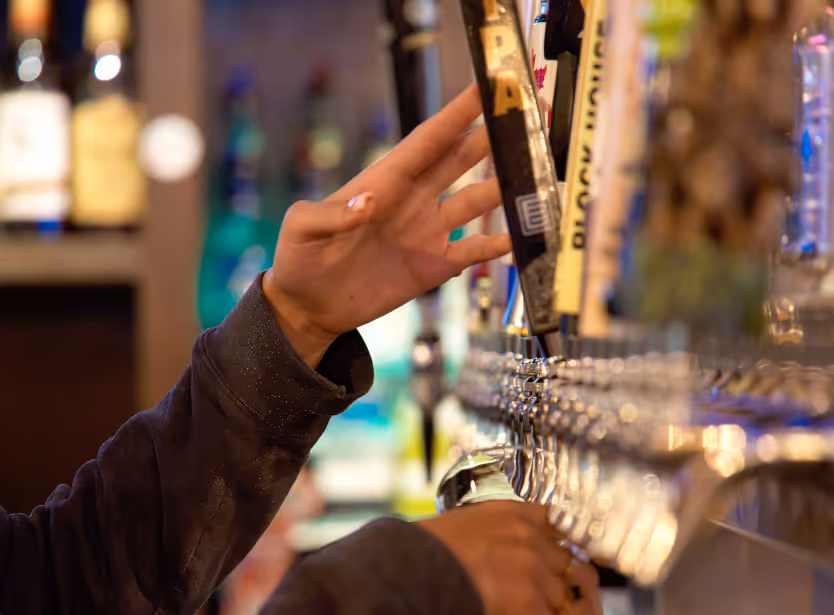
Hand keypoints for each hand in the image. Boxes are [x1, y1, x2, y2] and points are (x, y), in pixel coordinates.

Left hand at [263, 84, 510, 366]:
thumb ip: (333, 214)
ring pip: (475, 202)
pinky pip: (472, 253)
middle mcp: (412, 201)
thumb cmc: (299, 259)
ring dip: (504, 188)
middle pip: (460, 161)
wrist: (308, 307)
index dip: (457, 115)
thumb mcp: (302, 228)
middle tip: (526, 115)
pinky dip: (495, 247)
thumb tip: (371, 202)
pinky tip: (517, 239)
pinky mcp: (432, 267)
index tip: (487, 88)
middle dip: (492, 137)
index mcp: (383, 182)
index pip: (427, 141)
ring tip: (534, 174)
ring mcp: (426, 233)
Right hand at [419, 502, 602, 614]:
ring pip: (573, 612)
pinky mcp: (526, 608)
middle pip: (576, 574)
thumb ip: (467, 546)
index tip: (580, 571)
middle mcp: (529, 538)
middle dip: (586, 604)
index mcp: (513, 514)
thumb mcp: (450, 531)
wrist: (399, 567)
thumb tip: (459, 576)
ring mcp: (530, 572)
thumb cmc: (408, 553)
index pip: (563, 529)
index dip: (577, 554)